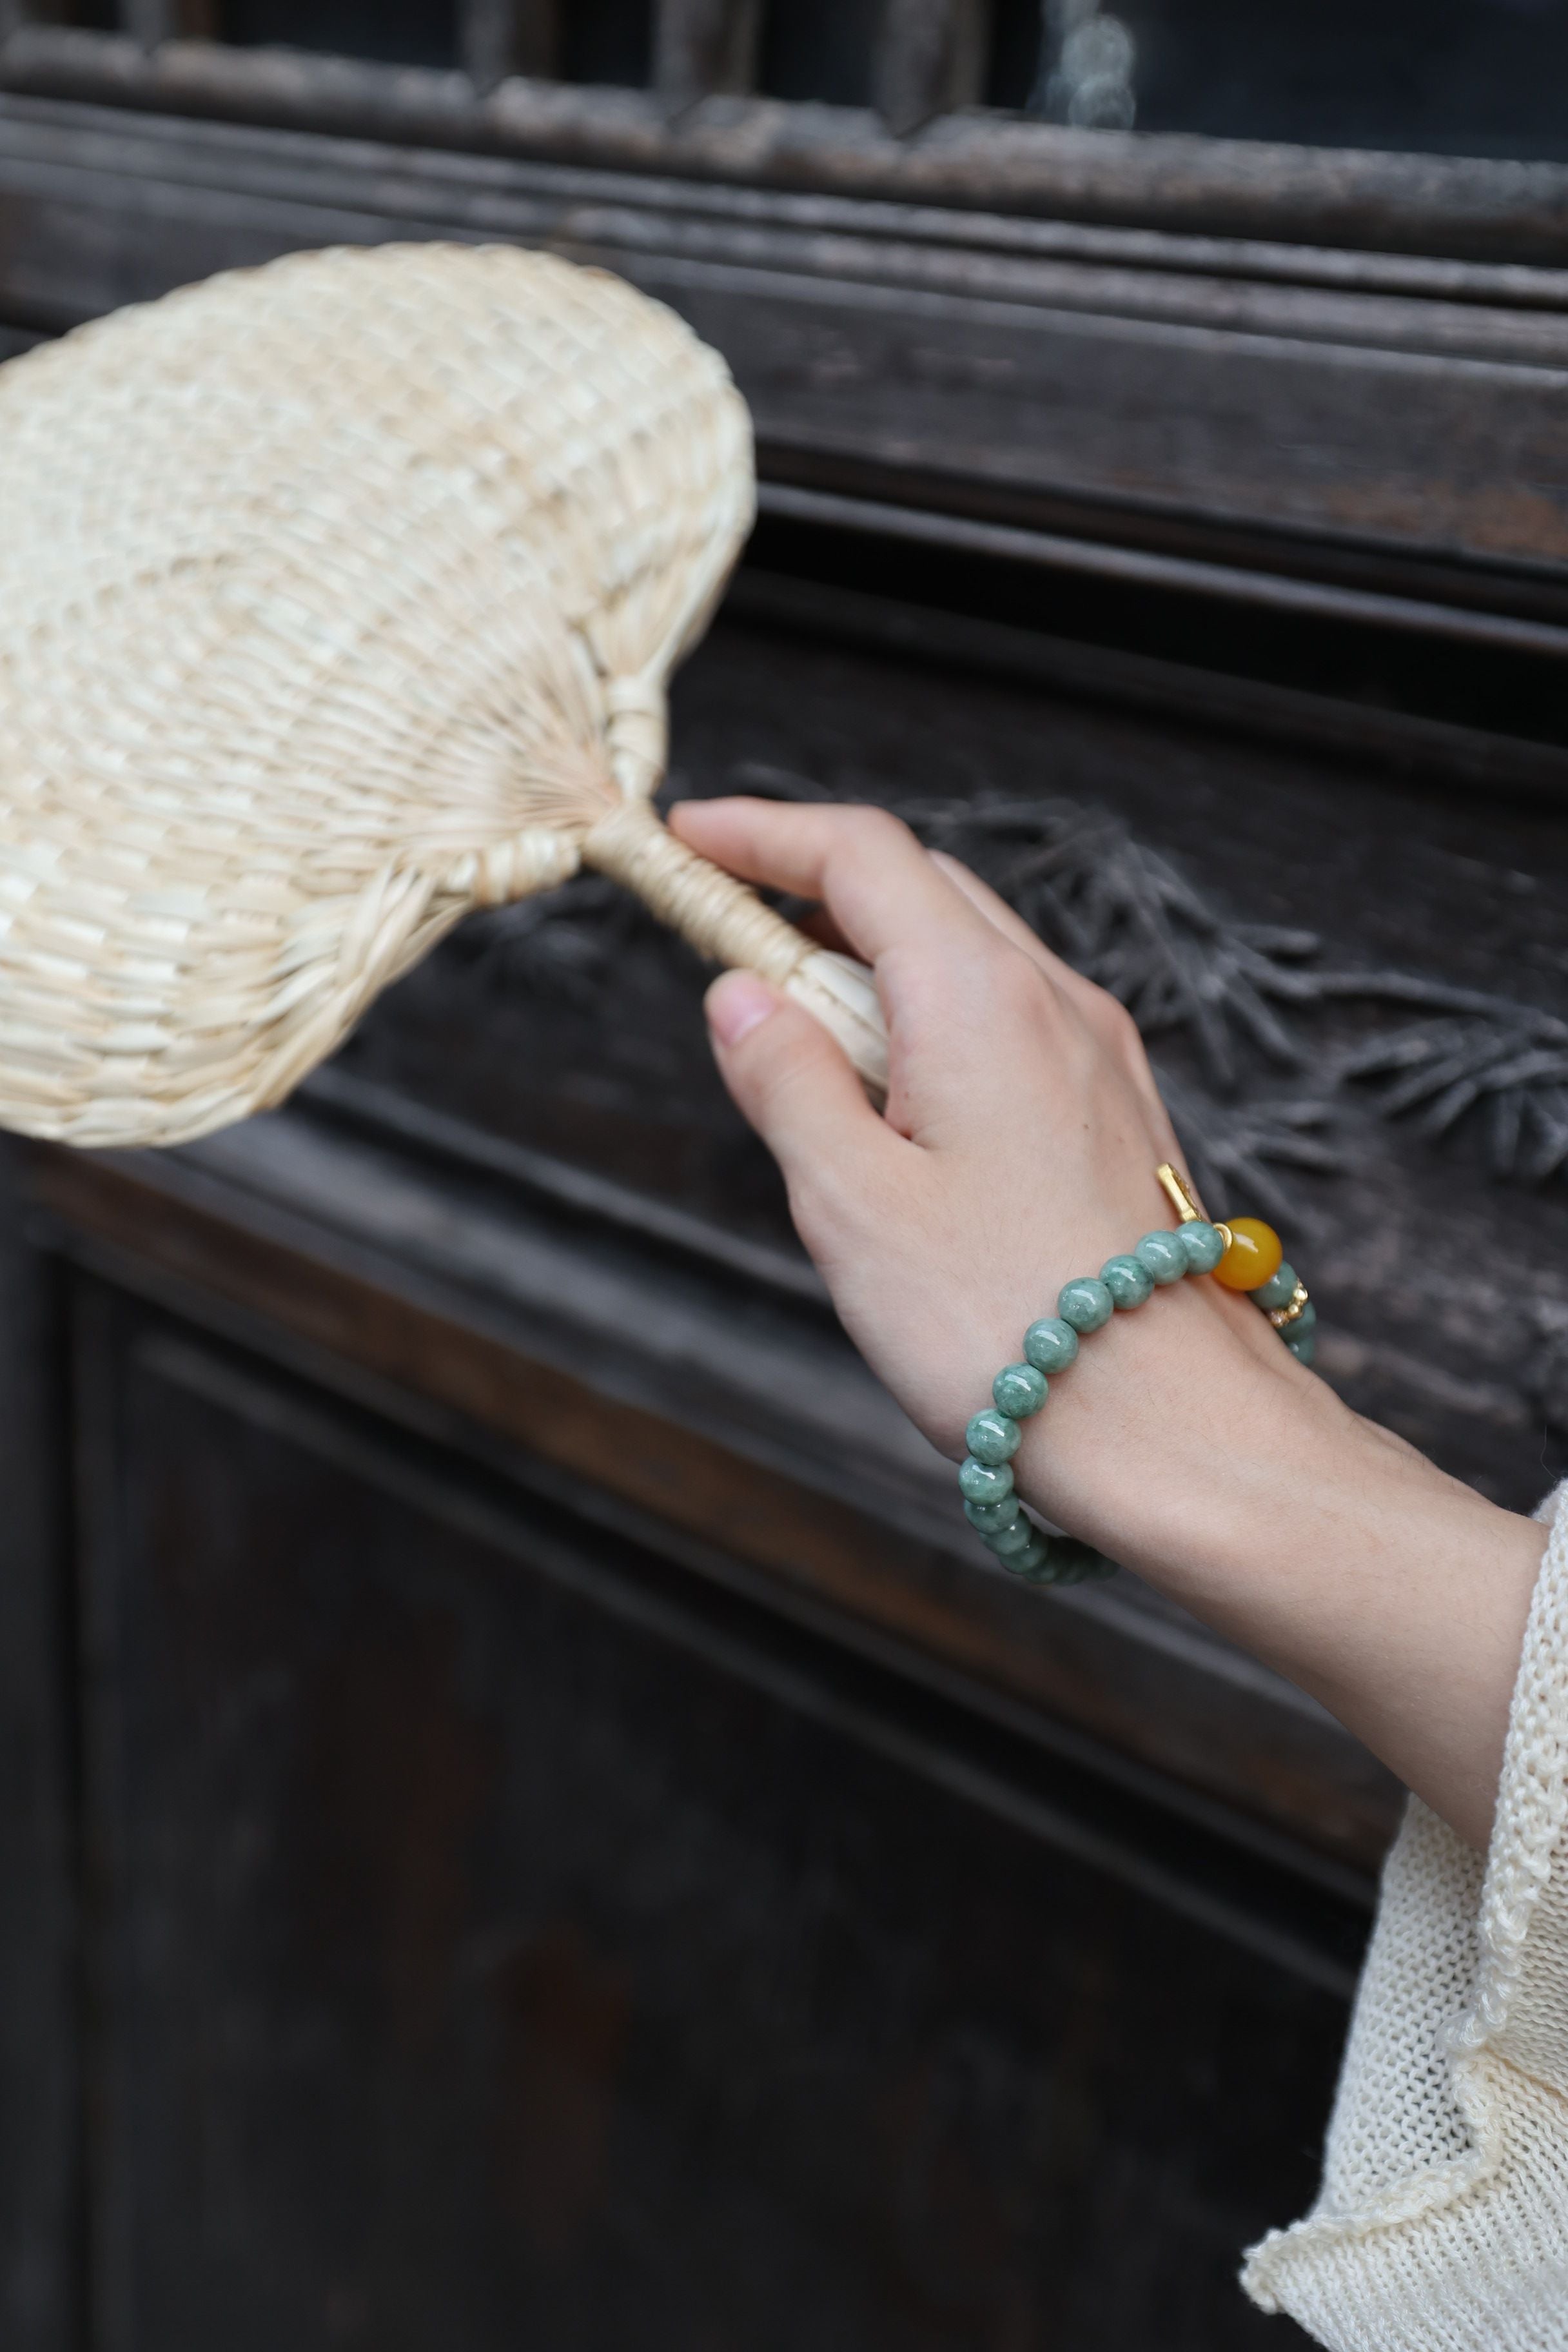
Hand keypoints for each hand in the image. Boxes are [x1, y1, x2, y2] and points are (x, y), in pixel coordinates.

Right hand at [671, 796, 1546, 1848]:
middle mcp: (1054, 1002)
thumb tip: (742, 995)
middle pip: (921, 890)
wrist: (1175, 1432)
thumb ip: (788, 1082)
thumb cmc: (1007, 1326)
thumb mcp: (852, 1204)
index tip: (687, 840)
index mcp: (981, 997)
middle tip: (723, 941)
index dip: (764, 833)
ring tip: (800, 1053)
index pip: (863, 855)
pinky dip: (929, 1028)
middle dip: (813, 895)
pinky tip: (892, 1115)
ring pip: (969, 959)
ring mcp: (1098, 1056)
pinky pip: (1008, 1025)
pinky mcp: (1114, 1115)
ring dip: (871, 972)